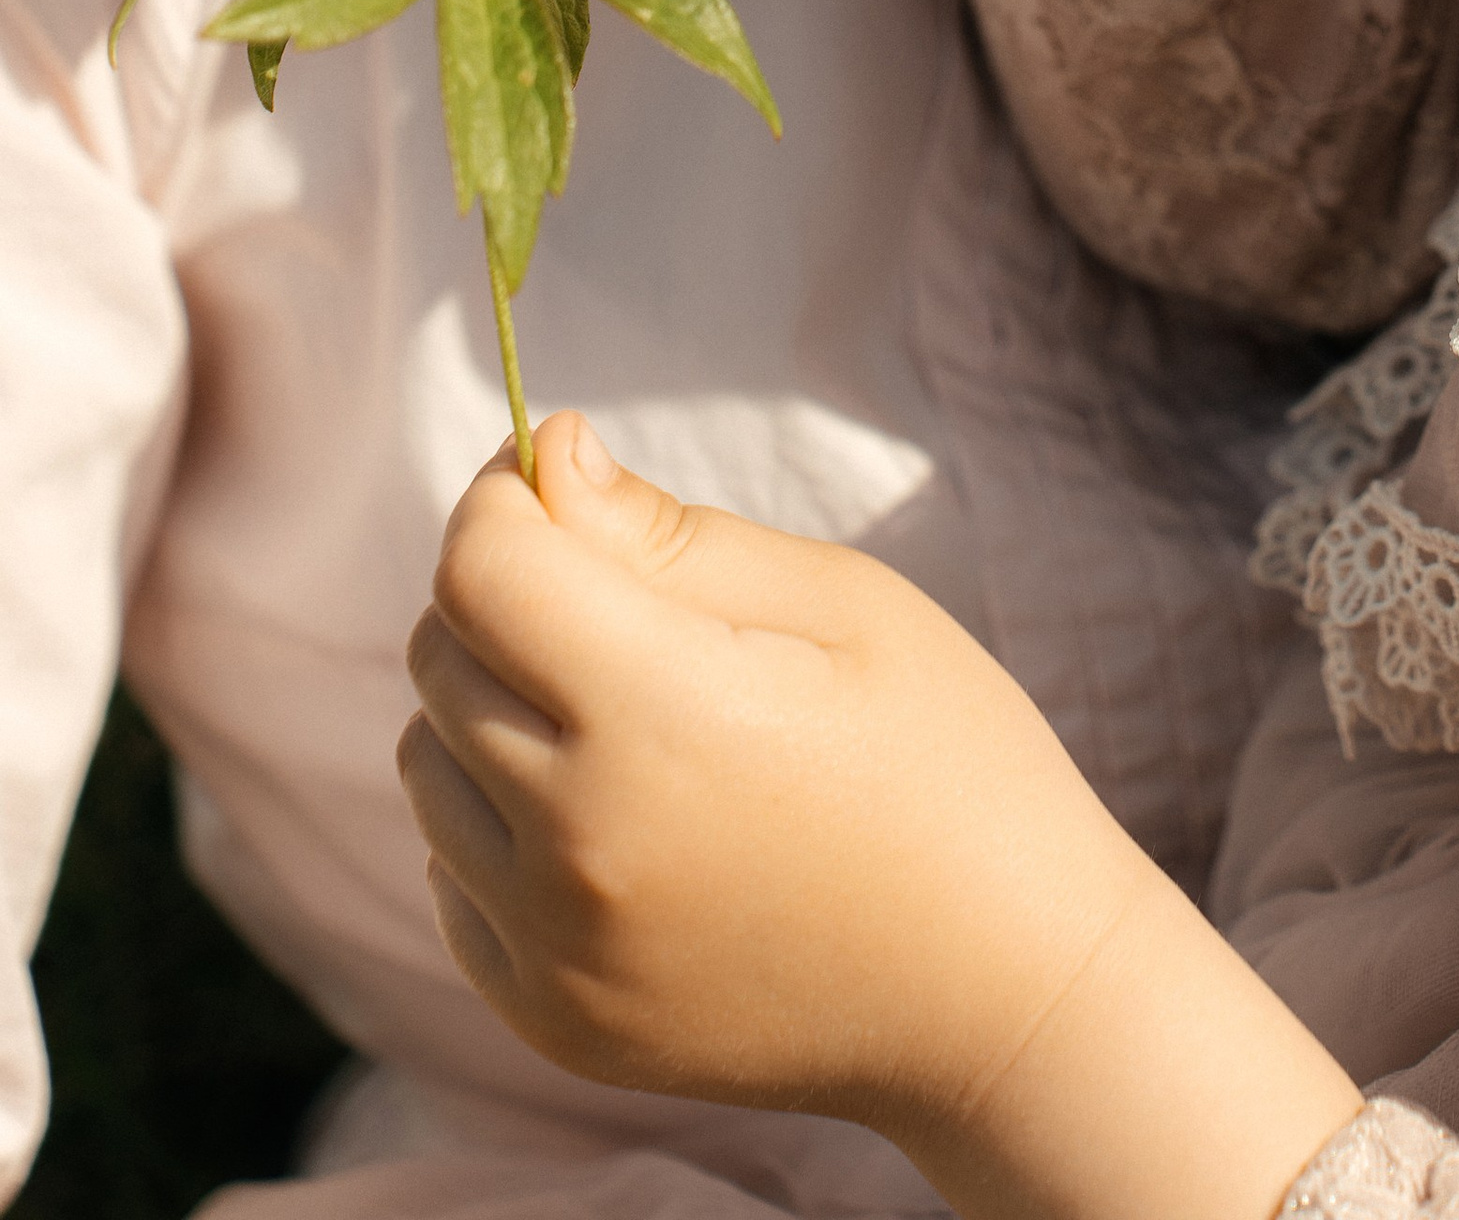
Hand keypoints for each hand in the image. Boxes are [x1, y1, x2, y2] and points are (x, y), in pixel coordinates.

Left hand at [399, 415, 1357, 1219]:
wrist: (1004, 990)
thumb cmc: (947, 762)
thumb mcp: (839, 604)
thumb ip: (668, 535)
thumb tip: (545, 460)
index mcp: (659, 718)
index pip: (481, 568)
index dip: (508, 498)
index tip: (560, 482)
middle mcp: (579, 847)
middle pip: (440, 658)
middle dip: (504, 592)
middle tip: (617, 592)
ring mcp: (556, 954)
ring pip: (429, 769)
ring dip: (490, 710)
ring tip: (624, 709)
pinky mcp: (552, 1022)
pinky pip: (454, 881)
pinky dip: (497, 825)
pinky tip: (615, 812)